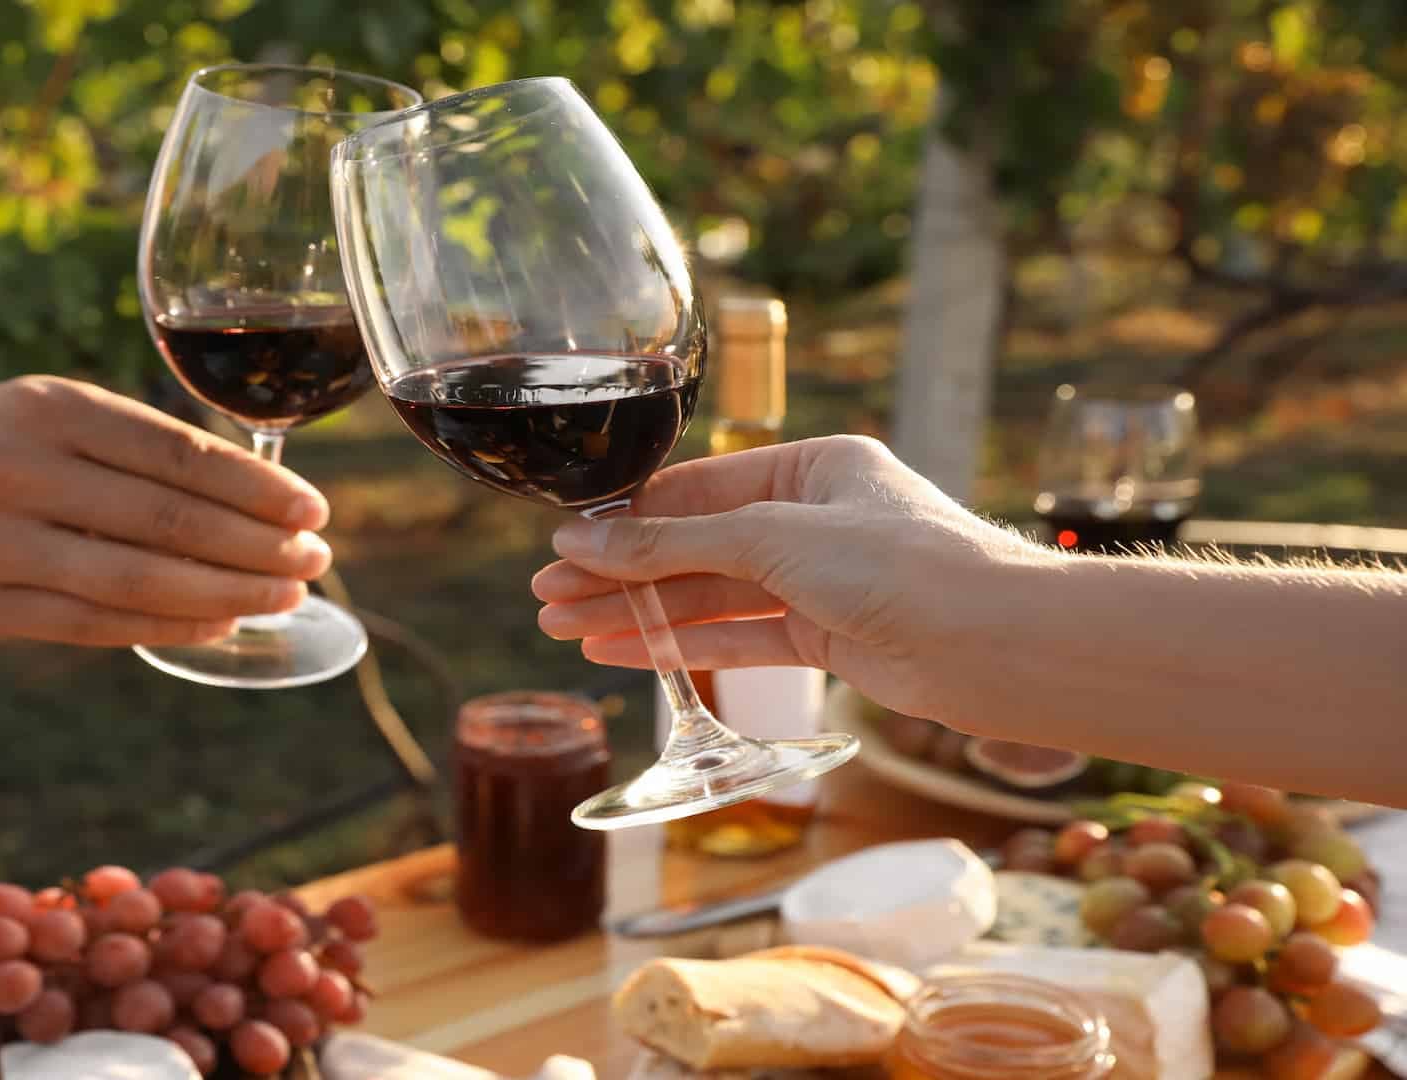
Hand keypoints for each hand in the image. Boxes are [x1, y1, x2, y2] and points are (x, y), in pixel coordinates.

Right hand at [0, 376, 333, 646]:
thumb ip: (148, 447)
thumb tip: (268, 503)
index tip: (313, 511)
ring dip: (225, 595)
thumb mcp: (69, 406)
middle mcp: (14, 472)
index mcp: (50, 409)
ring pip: (134, 582)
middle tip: (314, 561)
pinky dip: (168, 626)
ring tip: (283, 596)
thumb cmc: (11, 436)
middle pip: (164, 523)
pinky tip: (221, 622)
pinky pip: (93, 626)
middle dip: (254, 549)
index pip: (176, 455)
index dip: (256, 489)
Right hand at [531, 435, 1052, 717]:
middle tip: (548, 595)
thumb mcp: (772, 539)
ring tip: (564, 629)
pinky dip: (679, 647)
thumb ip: (672, 544)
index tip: (566, 542)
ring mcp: (820, 581)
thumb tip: (584, 540)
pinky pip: (736, 639)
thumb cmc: (903, 565)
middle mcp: (815, 520)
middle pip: (695, 545)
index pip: (698, 489)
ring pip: (710, 596)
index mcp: (814, 467)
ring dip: (637, 613)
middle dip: (620, 572)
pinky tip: (621, 652)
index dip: (629, 518)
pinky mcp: (828, 638)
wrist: (992, 645)